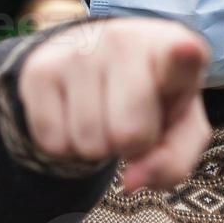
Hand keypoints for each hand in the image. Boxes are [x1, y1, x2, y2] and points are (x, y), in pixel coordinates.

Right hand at [17, 18, 211, 191]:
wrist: (100, 59)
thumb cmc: (153, 98)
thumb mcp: (180, 128)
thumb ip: (173, 162)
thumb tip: (130, 182)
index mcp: (173, 48)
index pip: (180, 54)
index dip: (182, 56)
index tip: (183, 50)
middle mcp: (124, 40)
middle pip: (128, 135)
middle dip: (130, 145)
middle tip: (131, 120)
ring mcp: (78, 50)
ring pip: (87, 143)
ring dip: (97, 146)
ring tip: (104, 114)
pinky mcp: (40, 68)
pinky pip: (53, 142)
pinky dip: (66, 145)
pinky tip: (76, 113)